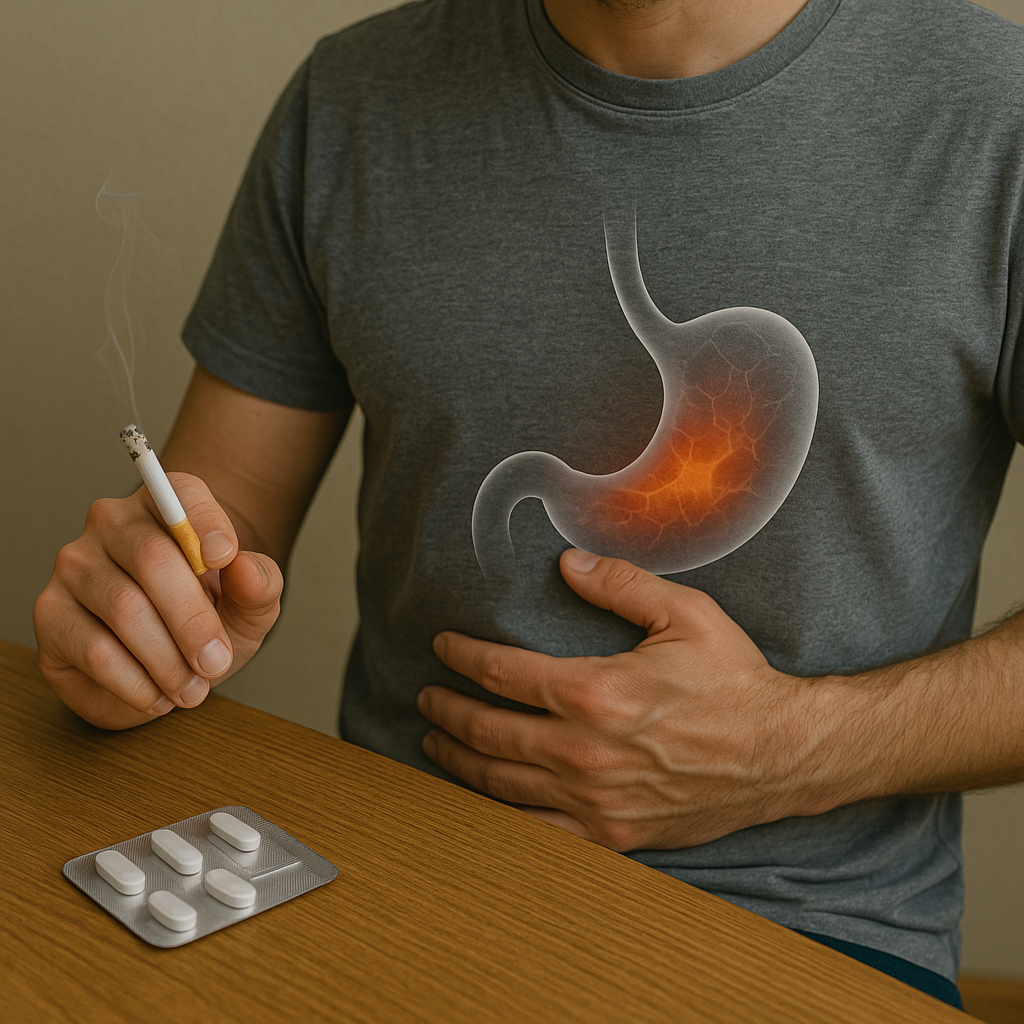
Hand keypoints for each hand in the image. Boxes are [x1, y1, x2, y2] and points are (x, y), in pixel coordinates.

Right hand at [33, 474, 282, 728]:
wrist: (169, 665)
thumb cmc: (210, 621)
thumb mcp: (250, 607)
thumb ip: (260, 584)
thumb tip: (246, 567)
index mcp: (165, 506)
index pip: (180, 493)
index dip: (204, 521)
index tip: (224, 558)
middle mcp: (112, 523)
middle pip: (152, 558)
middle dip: (193, 620)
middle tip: (216, 663)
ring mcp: (75, 566)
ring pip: (124, 609)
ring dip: (167, 661)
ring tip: (192, 689)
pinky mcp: (51, 613)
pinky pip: (95, 650)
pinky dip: (136, 683)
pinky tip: (157, 695)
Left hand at [419, 549, 827, 851]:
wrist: (782, 754)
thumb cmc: (735, 683)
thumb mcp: (686, 615)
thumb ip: (621, 585)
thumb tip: (568, 564)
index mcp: (597, 692)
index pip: (502, 673)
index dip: (462, 657)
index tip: (443, 647)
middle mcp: (585, 751)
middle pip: (487, 732)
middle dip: (447, 711)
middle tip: (427, 697)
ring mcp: (595, 800)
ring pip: (500, 784)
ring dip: (458, 761)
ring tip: (437, 741)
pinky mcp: (612, 833)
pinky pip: (537, 830)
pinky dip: (499, 813)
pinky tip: (481, 800)